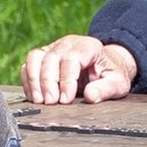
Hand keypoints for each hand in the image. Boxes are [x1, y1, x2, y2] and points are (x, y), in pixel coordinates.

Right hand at [21, 35, 137, 104]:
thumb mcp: (117, 83)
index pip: (71, 59)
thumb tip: (90, 96)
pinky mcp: (43, 57)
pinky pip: (29, 65)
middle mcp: (68, 44)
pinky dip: (28, 81)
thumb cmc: (110, 74)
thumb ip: (105, 89)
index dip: (66, 80)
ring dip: (34, 80)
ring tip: (39, 100)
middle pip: (51, 57)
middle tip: (51, 103)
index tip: (66, 100)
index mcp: (88, 46)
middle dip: (48, 82)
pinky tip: (35, 97)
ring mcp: (53, 48)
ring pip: (35, 57)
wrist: (104, 66)